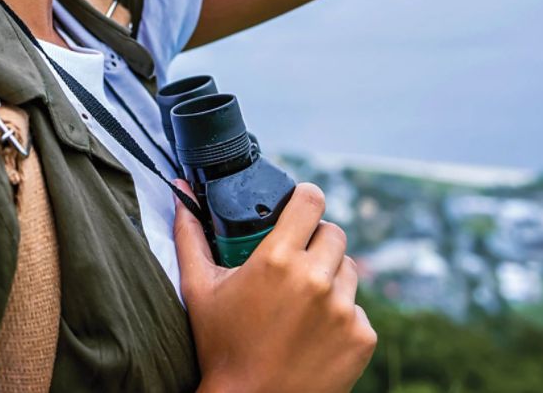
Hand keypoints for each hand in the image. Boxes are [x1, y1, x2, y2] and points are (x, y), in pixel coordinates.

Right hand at [175, 180, 376, 392]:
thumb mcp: (199, 289)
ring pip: (348, 270)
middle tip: (295, 263)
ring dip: (331, 277)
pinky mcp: (361, 338)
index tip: (298, 210)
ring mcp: (343, 310)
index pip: (312, 200)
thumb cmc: (220, 347)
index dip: (305, 200)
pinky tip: (314, 333)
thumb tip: (181, 195)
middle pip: (334, 233)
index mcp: (278, 259)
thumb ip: (190, 236)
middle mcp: (315, 279)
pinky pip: (358, 310)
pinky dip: (341, 317)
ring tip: (303, 301)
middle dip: (315, 241)